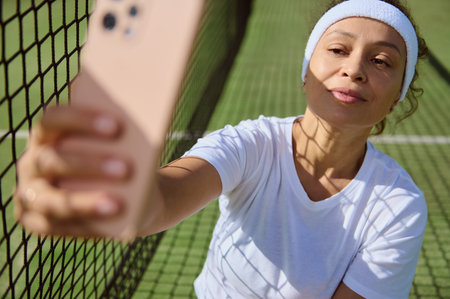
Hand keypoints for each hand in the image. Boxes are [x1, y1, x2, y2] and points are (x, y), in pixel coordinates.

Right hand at [14, 106, 130, 237]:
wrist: (120, 194)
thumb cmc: (118, 160)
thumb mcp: (121, 148)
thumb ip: (120, 143)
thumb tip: (139, 147)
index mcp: (46, 134)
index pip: (54, 119)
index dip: (81, 120)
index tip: (117, 125)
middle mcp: (32, 163)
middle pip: (52, 160)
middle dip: (89, 164)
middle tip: (127, 168)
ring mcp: (30, 195)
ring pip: (52, 201)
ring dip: (85, 203)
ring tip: (118, 205)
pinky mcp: (37, 223)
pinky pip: (60, 228)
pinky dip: (89, 226)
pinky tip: (112, 224)